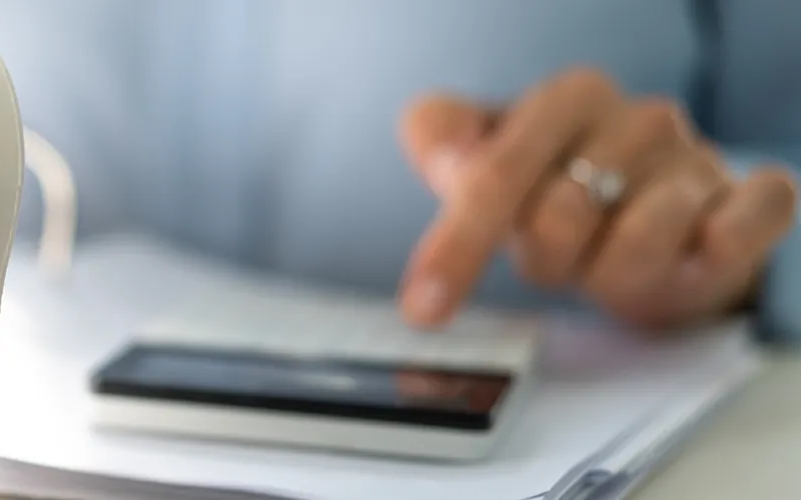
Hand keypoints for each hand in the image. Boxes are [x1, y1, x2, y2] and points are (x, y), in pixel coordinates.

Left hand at [400, 67, 796, 332]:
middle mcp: (640, 119)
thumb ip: (443, 139)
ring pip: (639, 243)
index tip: (424, 308)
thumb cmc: (560, 190)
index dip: (457, 244)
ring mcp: (700, 160)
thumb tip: (445, 158)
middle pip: (559, 218)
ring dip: (611, 277)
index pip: (495, 173)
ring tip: (612, 266)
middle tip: (555, 263)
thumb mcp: (490, 163)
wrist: (659, 218)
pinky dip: (712, 256)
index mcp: (568, 98)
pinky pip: (737, 231)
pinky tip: (695, 257)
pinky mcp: (754, 202)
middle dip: (543, 261)